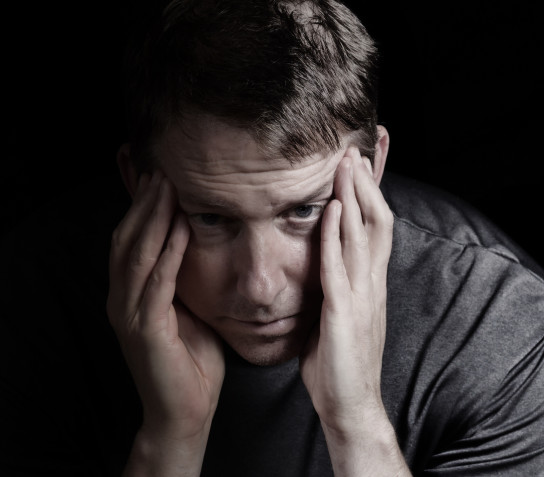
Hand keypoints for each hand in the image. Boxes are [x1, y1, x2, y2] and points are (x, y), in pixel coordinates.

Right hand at [107, 170, 223, 471]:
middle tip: (163, 169)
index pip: (131, 239)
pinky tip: (182, 227)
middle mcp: (122, 300)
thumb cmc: (192, 360)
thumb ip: (186, 278)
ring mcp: (129, 315)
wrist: (186, 411)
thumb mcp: (189, 309)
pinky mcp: (146, 330)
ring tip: (169, 186)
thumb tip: (203, 242)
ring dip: (153, 217)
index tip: (163, 174)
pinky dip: (168, 252)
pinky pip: (156, 283)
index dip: (143, 207)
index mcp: (130, 294)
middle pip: (127, 238)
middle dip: (145, 202)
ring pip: (137, 254)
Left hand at [299, 148, 394, 438]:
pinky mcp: (344, 313)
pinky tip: (332, 210)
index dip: (373, 192)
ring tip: (345, 163)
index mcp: (370, 283)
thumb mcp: (341, 314)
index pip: (377, 226)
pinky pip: (341, 267)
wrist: (352, 406)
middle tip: (357, 147)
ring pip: (364, 235)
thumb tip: (324, 258)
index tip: (364, 160)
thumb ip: (338, 284)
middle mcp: (372, 283)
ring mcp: (361, 296)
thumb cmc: (340, 363)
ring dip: (354, 196)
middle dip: (367, 182)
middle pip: (378, 220)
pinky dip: (337, 236)